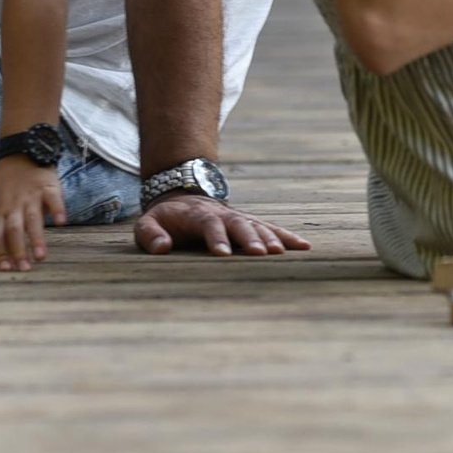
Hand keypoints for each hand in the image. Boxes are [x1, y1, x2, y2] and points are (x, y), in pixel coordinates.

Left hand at [0, 158, 66, 272]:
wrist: (20, 153)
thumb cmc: (10, 188)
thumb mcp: (0, 208)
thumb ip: (0, 233)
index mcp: (0, 212)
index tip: (5, 269)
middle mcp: (14, 206)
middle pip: (13, 230)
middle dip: (18, 250)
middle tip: (24, 268)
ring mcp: (30, 196)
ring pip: (32, 218)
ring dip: (36, 238)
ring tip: (41, 256)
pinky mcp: (47, 186)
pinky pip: (52, 198)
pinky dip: (57, 209)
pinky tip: (61, 222)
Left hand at [134, 192, 313, 256]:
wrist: (184, 198)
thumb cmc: (165, 219)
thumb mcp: (147, 223)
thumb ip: (151, 235)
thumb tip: (163, 248)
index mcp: (197, 215)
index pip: (208, 225)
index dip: (216, 238)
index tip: (222, 255)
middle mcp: (222, 215)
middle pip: (239, 224)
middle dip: (250, 239)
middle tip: (261, 254)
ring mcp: (239, 218)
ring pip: (257, 226)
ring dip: (271, 238)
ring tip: (283, 252)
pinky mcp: (250, 224)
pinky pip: (271, 229)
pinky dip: (287, 237)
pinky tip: (304, 247)